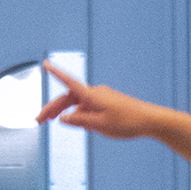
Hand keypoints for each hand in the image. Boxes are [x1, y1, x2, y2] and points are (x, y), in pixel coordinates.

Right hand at [38, 63, 164, 140]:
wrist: (150, 121)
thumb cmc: (128, 121)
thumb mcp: (99, 125)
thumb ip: (79, 121)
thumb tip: (64, 118)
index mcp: (91, 95)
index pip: (69, 82)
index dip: (56, 73)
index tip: (46, 64)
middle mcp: (95, 94)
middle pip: (68, 98)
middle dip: (52, 108)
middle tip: (40, 120)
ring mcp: (101, 99)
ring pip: (78, 104)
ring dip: (65, 113)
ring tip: (53, 122)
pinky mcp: (107, 105)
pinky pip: (88, 108)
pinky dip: (79, 115)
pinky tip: (79, 125)